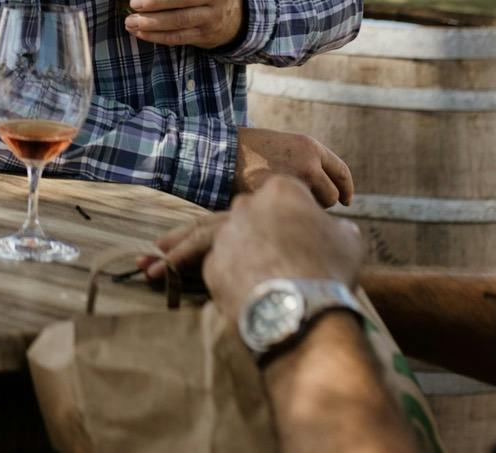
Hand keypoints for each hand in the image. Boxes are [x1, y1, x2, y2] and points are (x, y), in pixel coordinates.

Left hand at [126, 0, 242, 48]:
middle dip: (157, 0)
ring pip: (181, 20)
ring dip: (153, 21)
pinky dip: (157, 36)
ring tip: (131, 21)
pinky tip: (140, 32)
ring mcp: (214, 15)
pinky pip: (179, 37)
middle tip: (135, 2)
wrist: (235, 14)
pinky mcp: (205, 35)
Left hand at [159, 178, 364, 315]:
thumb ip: (334, 232)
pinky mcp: (216, 261)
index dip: (265, 217)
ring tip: (149, 265)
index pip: (270, 201)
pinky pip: (196, 265)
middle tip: (162, 247)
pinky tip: (164, 279)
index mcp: (282, 190)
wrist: (303, 305)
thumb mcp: (346, 242)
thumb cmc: (331, 271)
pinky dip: (178, 272)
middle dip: (190, 234)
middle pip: (217, 218)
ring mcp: (228, 232)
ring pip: (197, 237)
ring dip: (172, 252)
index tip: (254, 229)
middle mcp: (247, 205)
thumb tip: (337, 234)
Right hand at [237, 127, 353, 206]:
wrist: (223, 151)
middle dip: (321, 203)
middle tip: (302, 204)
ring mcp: (295, 182)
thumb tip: (329, 192)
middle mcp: (309, 164)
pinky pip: (294, 216)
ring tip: (281, 201)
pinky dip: (287, 217)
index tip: (346, 201)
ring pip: (313, 208)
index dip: (346, 189)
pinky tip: (271, 209)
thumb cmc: (252, 151)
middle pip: (332, 196)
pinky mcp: (281, 199)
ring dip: (303, 210)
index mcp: (311, 148)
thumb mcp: (286, 146)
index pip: (341, 172)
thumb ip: (308, 163)